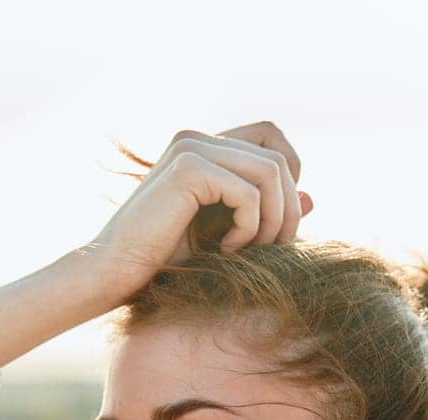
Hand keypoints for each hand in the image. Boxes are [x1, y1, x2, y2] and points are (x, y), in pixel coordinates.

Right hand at [77, 121, 314, 305]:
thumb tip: (312, 198)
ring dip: (274, 219)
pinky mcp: (189, 169)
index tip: (276, 221)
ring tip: (253, 250)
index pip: (272, 138)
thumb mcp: (226, 234)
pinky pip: (250, 192)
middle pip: (279, 159)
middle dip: (288, 209)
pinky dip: (250, 226)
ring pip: (272, 173)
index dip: (290, 175)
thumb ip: (265, 212)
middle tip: (275, 248)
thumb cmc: (164, 260)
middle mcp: (197, 139)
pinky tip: (227, 249)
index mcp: (202, 147)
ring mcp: (191, 149)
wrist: (115, 273)